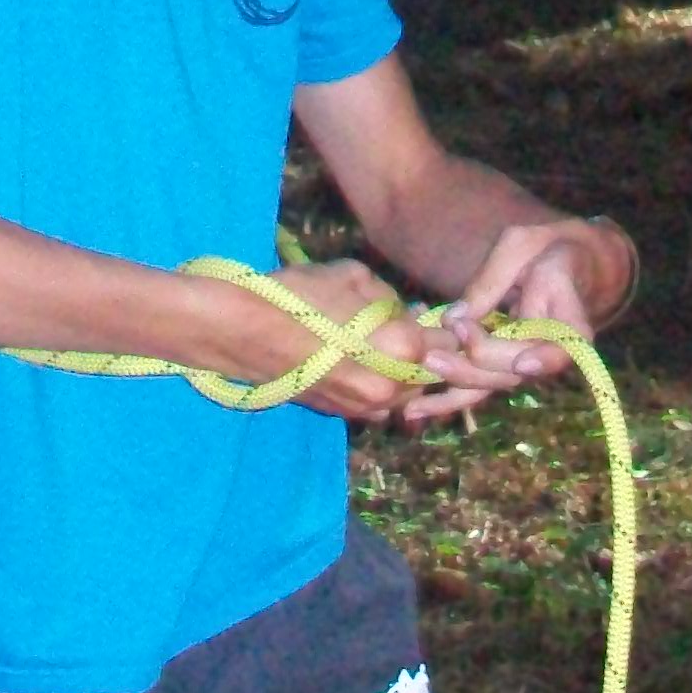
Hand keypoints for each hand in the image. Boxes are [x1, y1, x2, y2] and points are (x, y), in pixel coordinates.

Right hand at [225, 260, 437, 423]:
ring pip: (405, 393)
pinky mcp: (341, 415)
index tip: (437, 318)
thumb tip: (407, 313)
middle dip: (425, 352)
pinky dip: (377, 386)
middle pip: (431, 373)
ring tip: (381, 346)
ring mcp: (365, 407)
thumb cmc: (299, 295)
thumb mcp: (354, 277)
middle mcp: (391, 386)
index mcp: (403, 346)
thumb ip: (390, 300)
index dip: (446, 328)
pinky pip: (376, 404)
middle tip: (409, 330)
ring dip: (403, 372)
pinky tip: (357, 364)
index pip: (449, 343)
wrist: (242, 332)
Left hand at [402, 219, 637, 423]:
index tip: (523, 363)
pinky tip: (416, 408)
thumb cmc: (548, 247)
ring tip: (414, 402)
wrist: (568, 263)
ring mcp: (526, 363)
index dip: (545, 359)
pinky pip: (479, 385)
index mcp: (570, 322)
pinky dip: (448, 396)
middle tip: (432, 354)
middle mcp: (550, 353)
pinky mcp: (503, 364)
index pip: (564, 348)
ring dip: (453, 391)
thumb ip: (491, 280)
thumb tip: (455, 318)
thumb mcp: (522, 245)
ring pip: (491, 385)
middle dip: (472, 366)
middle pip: (513, 372)